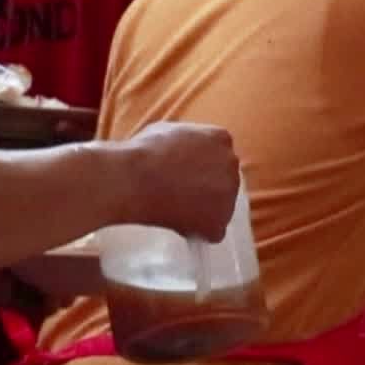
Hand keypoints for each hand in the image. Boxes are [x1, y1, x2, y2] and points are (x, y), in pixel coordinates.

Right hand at [107, 122, 239, 242]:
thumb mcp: (169, 130)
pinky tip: (181, 227)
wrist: (134, 179)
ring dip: (204, 212)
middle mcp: (230, 163)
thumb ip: (188, 141)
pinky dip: (201, 234)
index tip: (187, 176)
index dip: (202, 169)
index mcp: (220, 139)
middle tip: (181, 196)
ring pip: (221, 207)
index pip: (220, 157)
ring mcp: (229, 193)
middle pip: (224, 181)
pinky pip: (214, 231)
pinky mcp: (220, 220)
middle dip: (207, 189)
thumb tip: (185, 149)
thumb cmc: (144, 153)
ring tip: (175, 211)